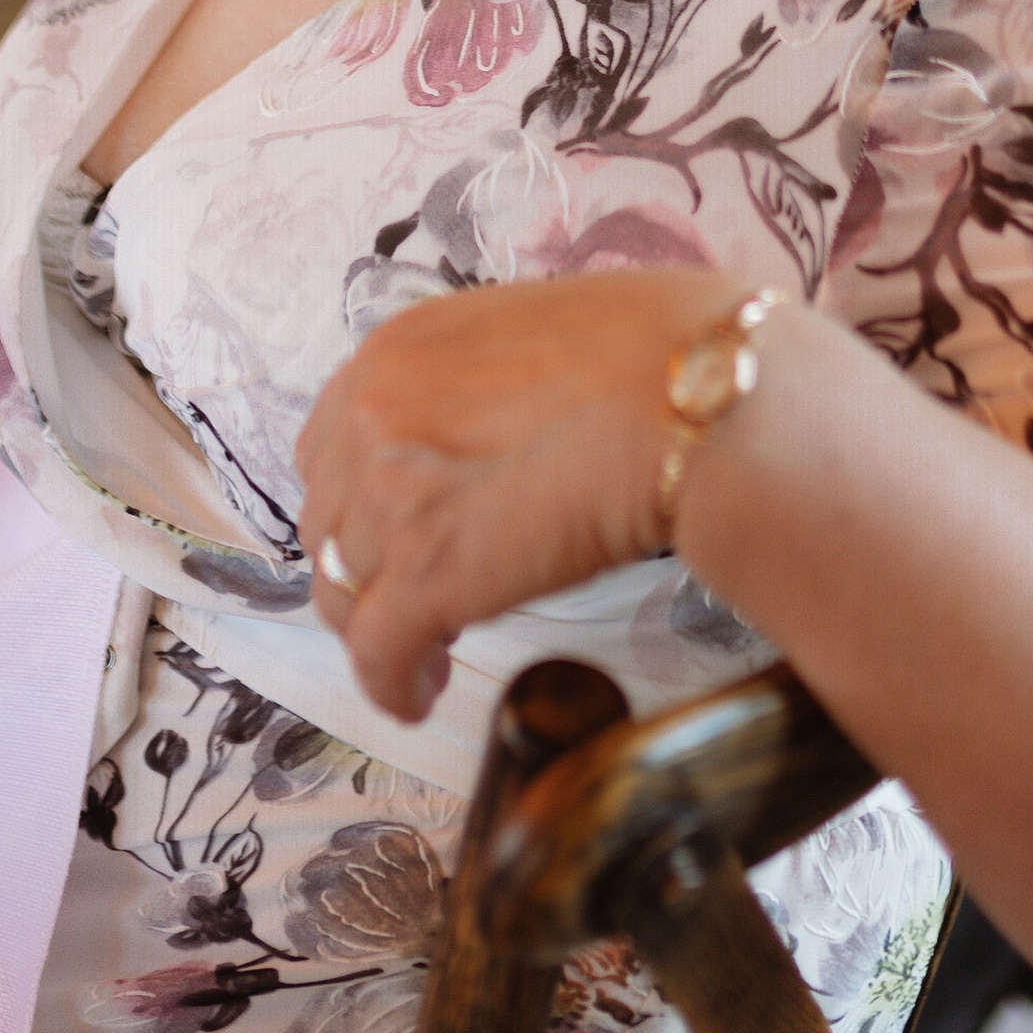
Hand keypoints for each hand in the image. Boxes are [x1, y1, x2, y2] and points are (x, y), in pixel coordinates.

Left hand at [296, 271, 729, 721]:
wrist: (704, 399)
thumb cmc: (658, 357)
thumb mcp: (533, 336)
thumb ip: (477, 385)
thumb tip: (485, 436)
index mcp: (398, 350)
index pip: (331, 445)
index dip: (361, 500)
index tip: (395, 529)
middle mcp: (376, 415)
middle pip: (329, 523)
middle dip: (367, 564)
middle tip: (418, 592)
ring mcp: (393, 495)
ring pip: (345, 592)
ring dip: (384, 624)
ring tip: (430, 647)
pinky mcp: (429, 574)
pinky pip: (377, 651)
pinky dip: (392, 685)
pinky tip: (421, 696)